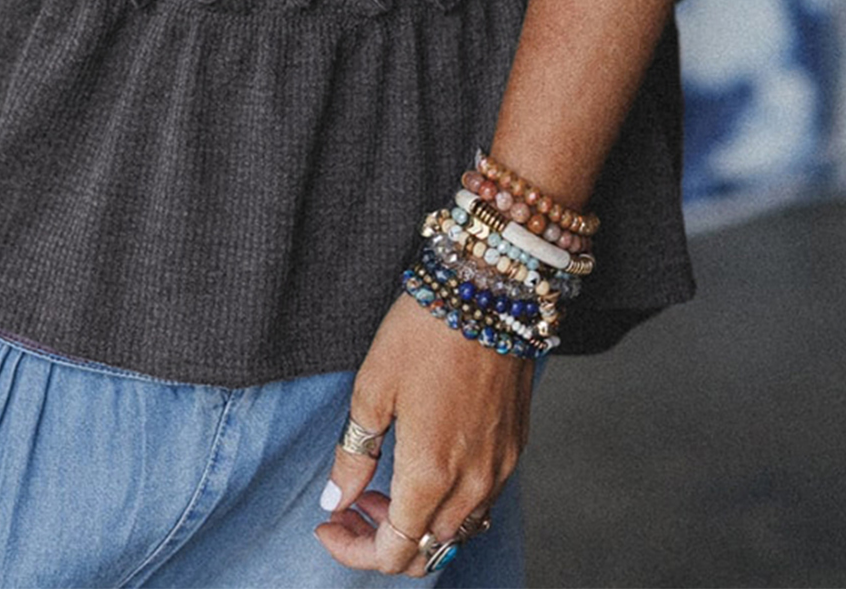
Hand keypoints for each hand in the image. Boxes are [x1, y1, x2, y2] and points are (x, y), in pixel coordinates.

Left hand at [313, 290, 534, 574]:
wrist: (488, 292)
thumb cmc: (425, 332)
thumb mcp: (372, 387)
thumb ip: (353, 454)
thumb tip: (336, 500)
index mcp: (429, 474)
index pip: (393, 552)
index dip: (353, 549)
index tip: (329, 524)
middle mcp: (471, 484)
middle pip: (426, 553)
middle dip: (383, 541)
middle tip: (355, 505)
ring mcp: (499, 469)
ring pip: (457, 533)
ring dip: (418, 526)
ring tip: (386, 487)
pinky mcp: (515, 450)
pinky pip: (482, 504)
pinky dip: (450, 506)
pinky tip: (427, 469)